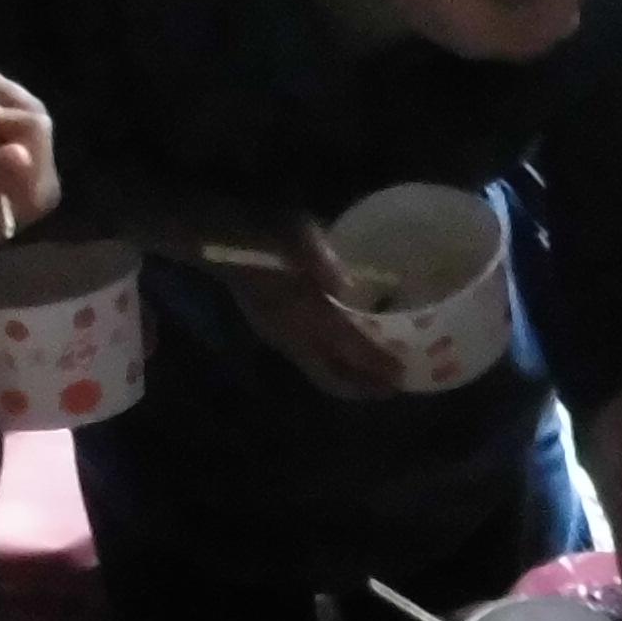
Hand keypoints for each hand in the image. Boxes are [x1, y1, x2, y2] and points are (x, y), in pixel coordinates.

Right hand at [222, 214, 402, 398]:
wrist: (219, 240)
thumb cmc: (263, 234)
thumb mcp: (294, 234)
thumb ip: (320, 258)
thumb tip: (349, 285)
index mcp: (302, 315)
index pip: (346, 349)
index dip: (375, 365)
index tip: (403, 376)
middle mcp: (293, 336)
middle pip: (332, 376)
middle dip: (363, 387)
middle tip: (394, 387)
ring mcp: (281, 337)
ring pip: (320, 372)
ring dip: (348, 380)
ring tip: (376, 379)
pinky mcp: (274, 331)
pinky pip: (311, 361)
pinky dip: (334, 365)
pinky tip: (347, 352)